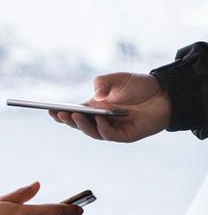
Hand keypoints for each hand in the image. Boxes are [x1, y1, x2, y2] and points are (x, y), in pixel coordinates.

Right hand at [49, 72, 171, 142]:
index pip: (74, 114)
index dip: (60, 114)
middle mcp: (101, 120)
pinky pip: (110, 134)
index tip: (49, 110)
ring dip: (82, 125)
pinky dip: (102, 128)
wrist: (165, 93)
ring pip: (92, 131)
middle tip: (58, 114)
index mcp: (95, 108)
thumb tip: (94, 97)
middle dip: (67, 120)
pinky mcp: (126, 135)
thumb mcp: (117, 79)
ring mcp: (112, 129)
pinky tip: (99, 119)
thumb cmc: (139, 86)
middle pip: (79, 124)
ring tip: (74, 115)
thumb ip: (102, 83)